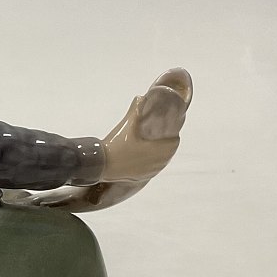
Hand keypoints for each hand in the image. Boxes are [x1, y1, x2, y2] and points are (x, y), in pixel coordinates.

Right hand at [99, 68, 191, 184]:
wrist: (101, 165)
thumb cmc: (116, 145)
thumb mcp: (126, 125)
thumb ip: (135, 110)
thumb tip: (141, 98)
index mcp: (157, 150)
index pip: (174, 143)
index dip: (172, 136)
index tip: (167, 130)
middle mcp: (156, 163)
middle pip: (168, 152)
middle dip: (165, 144)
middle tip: (158, 136)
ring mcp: (149, 172)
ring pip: (160, 162)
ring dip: (158, 154)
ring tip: (150, 146)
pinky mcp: (141, 178)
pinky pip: (151, 170)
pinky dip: (150, 163)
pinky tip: (142, 158)